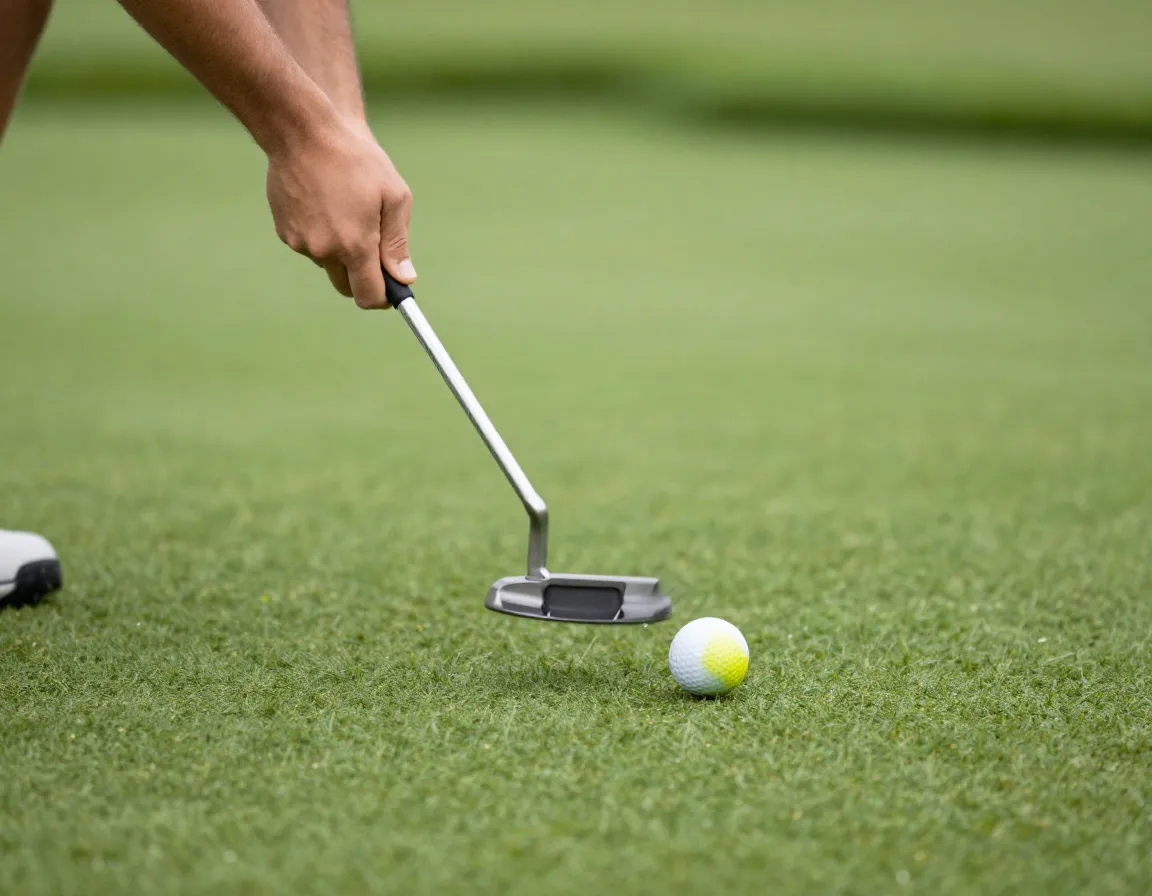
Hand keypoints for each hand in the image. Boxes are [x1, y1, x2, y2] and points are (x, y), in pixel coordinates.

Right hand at [266, 118, 414, 308]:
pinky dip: (321, 236)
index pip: (369, 296)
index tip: (392, 289)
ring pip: (328, 265)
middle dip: (363, 277)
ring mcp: (301, 243)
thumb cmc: (356, 160)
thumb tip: (404, 278)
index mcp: (355, 246)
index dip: (384, 298)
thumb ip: (398, 242)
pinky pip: (310, 247)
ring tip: (347, 212)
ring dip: (341, 253)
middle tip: (374, 249)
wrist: (301, 133)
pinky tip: (325, 205)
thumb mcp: (393, 197)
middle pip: (347, 287)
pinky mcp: (285, 232)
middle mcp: (325, 251)